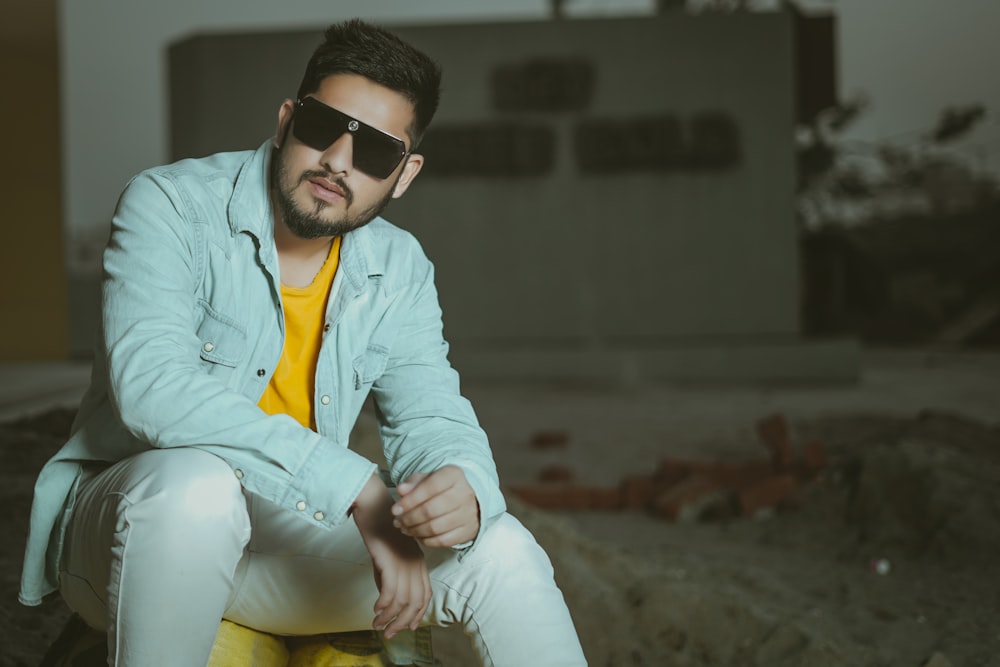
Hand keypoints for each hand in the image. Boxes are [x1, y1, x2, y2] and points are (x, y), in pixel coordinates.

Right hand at [351, 474, 431, 638]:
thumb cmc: (379, 525)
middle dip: (404, 622)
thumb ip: (389, 574)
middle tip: (389, 633)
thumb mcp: (389, 553)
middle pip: (416, 601)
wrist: (373, 504)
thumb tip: (386, 598)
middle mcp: (415, 563)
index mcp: (418, 560)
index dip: (418, 613)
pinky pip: (391, 591)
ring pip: (404, 600)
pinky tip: (375, 610)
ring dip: (390, 618)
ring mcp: (404, 561)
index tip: (408, 627)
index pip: (425, 594)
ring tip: (377, 626)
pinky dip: (384, 605)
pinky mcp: (390, 560)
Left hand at [391, 466, 479, 547]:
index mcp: (454, 475)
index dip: (410, 500)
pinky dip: (426, 541)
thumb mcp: (426, 479)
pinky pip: (443, 541)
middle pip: (431, 510)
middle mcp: (465, 494)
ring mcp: (468, 514)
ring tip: (404, 528)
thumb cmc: (441, 488)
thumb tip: (401, 490)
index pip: (430, 487)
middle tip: (397, 521)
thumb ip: (412, 483)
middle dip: (409, 518)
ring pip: (435, 528)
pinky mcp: (468, 531)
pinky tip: (418, 535)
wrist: (466, 501)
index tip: (394, 509)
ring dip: (415, 530)